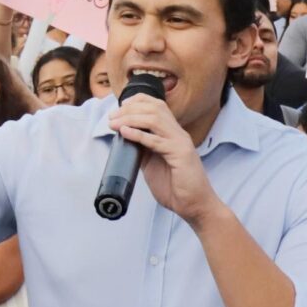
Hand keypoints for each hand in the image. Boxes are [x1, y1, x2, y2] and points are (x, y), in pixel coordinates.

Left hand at [110, 87, 215, 219]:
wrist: (194, 205)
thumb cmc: (176, 186)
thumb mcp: (152, 163)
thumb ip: (142, 149)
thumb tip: (124, 138)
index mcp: (172, 133)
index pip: (157, 105)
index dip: (137, 101)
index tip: (119, 108)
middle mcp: (178, 133)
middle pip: (155, 108)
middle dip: (130, 109)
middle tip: (112, 117)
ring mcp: (180, 142)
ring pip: (155, 119)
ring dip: (131, 118)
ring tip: (115, 124)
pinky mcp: (180, 155)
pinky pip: (157, 141)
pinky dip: (139, 135)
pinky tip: (126, 133)